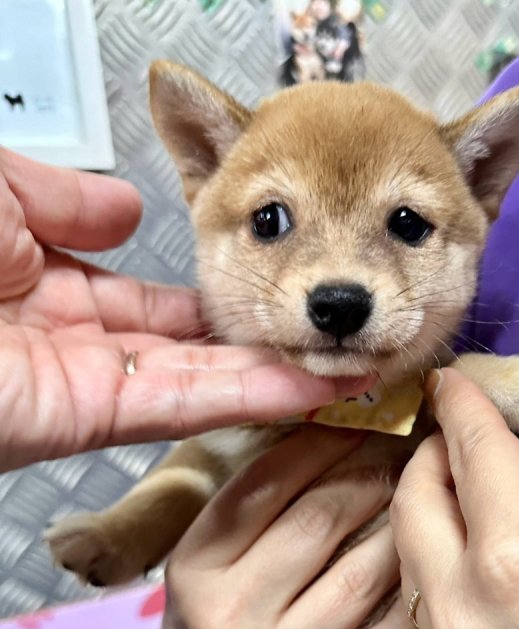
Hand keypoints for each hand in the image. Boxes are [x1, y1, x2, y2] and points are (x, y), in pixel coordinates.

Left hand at [0, 149, 366, 470]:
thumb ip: (65, 199)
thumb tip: (131, 210)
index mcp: (46, 284)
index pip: (154, 301)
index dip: (216, 294)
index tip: (277, 289)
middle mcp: (75, 339)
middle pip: (192, 347)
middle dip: (264, 339)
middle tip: (333, 331)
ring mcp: (88, 385)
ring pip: (205, 382)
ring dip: (280, 373)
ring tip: (353, 360)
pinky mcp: (91, 420)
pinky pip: (188, 406)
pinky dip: (256, 397)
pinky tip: (314, 385)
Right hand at [160, 427, 422, 628]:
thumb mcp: (204, 566)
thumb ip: (247, 510)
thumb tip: (319, 433)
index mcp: (195, 566)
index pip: (265, 483)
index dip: (321, 443)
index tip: (358, 421)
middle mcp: (229, 614)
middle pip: (321, 519)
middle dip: (371, 474)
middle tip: (400, 451)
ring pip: (363, 573)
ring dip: (403, 524)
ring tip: (421, 495)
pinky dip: (415, 592)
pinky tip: (432, 563)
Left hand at [391, 368, 518, 628]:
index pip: (472, 450)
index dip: (459, 404)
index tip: (447, 381)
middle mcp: (471, 609)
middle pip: (414, 499)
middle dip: (431, 453)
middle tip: (456, 436)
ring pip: (409, 553)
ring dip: (429, 508)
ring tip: (463, 489)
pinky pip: (428, 605)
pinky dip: (440, 563)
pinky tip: (474, 552)